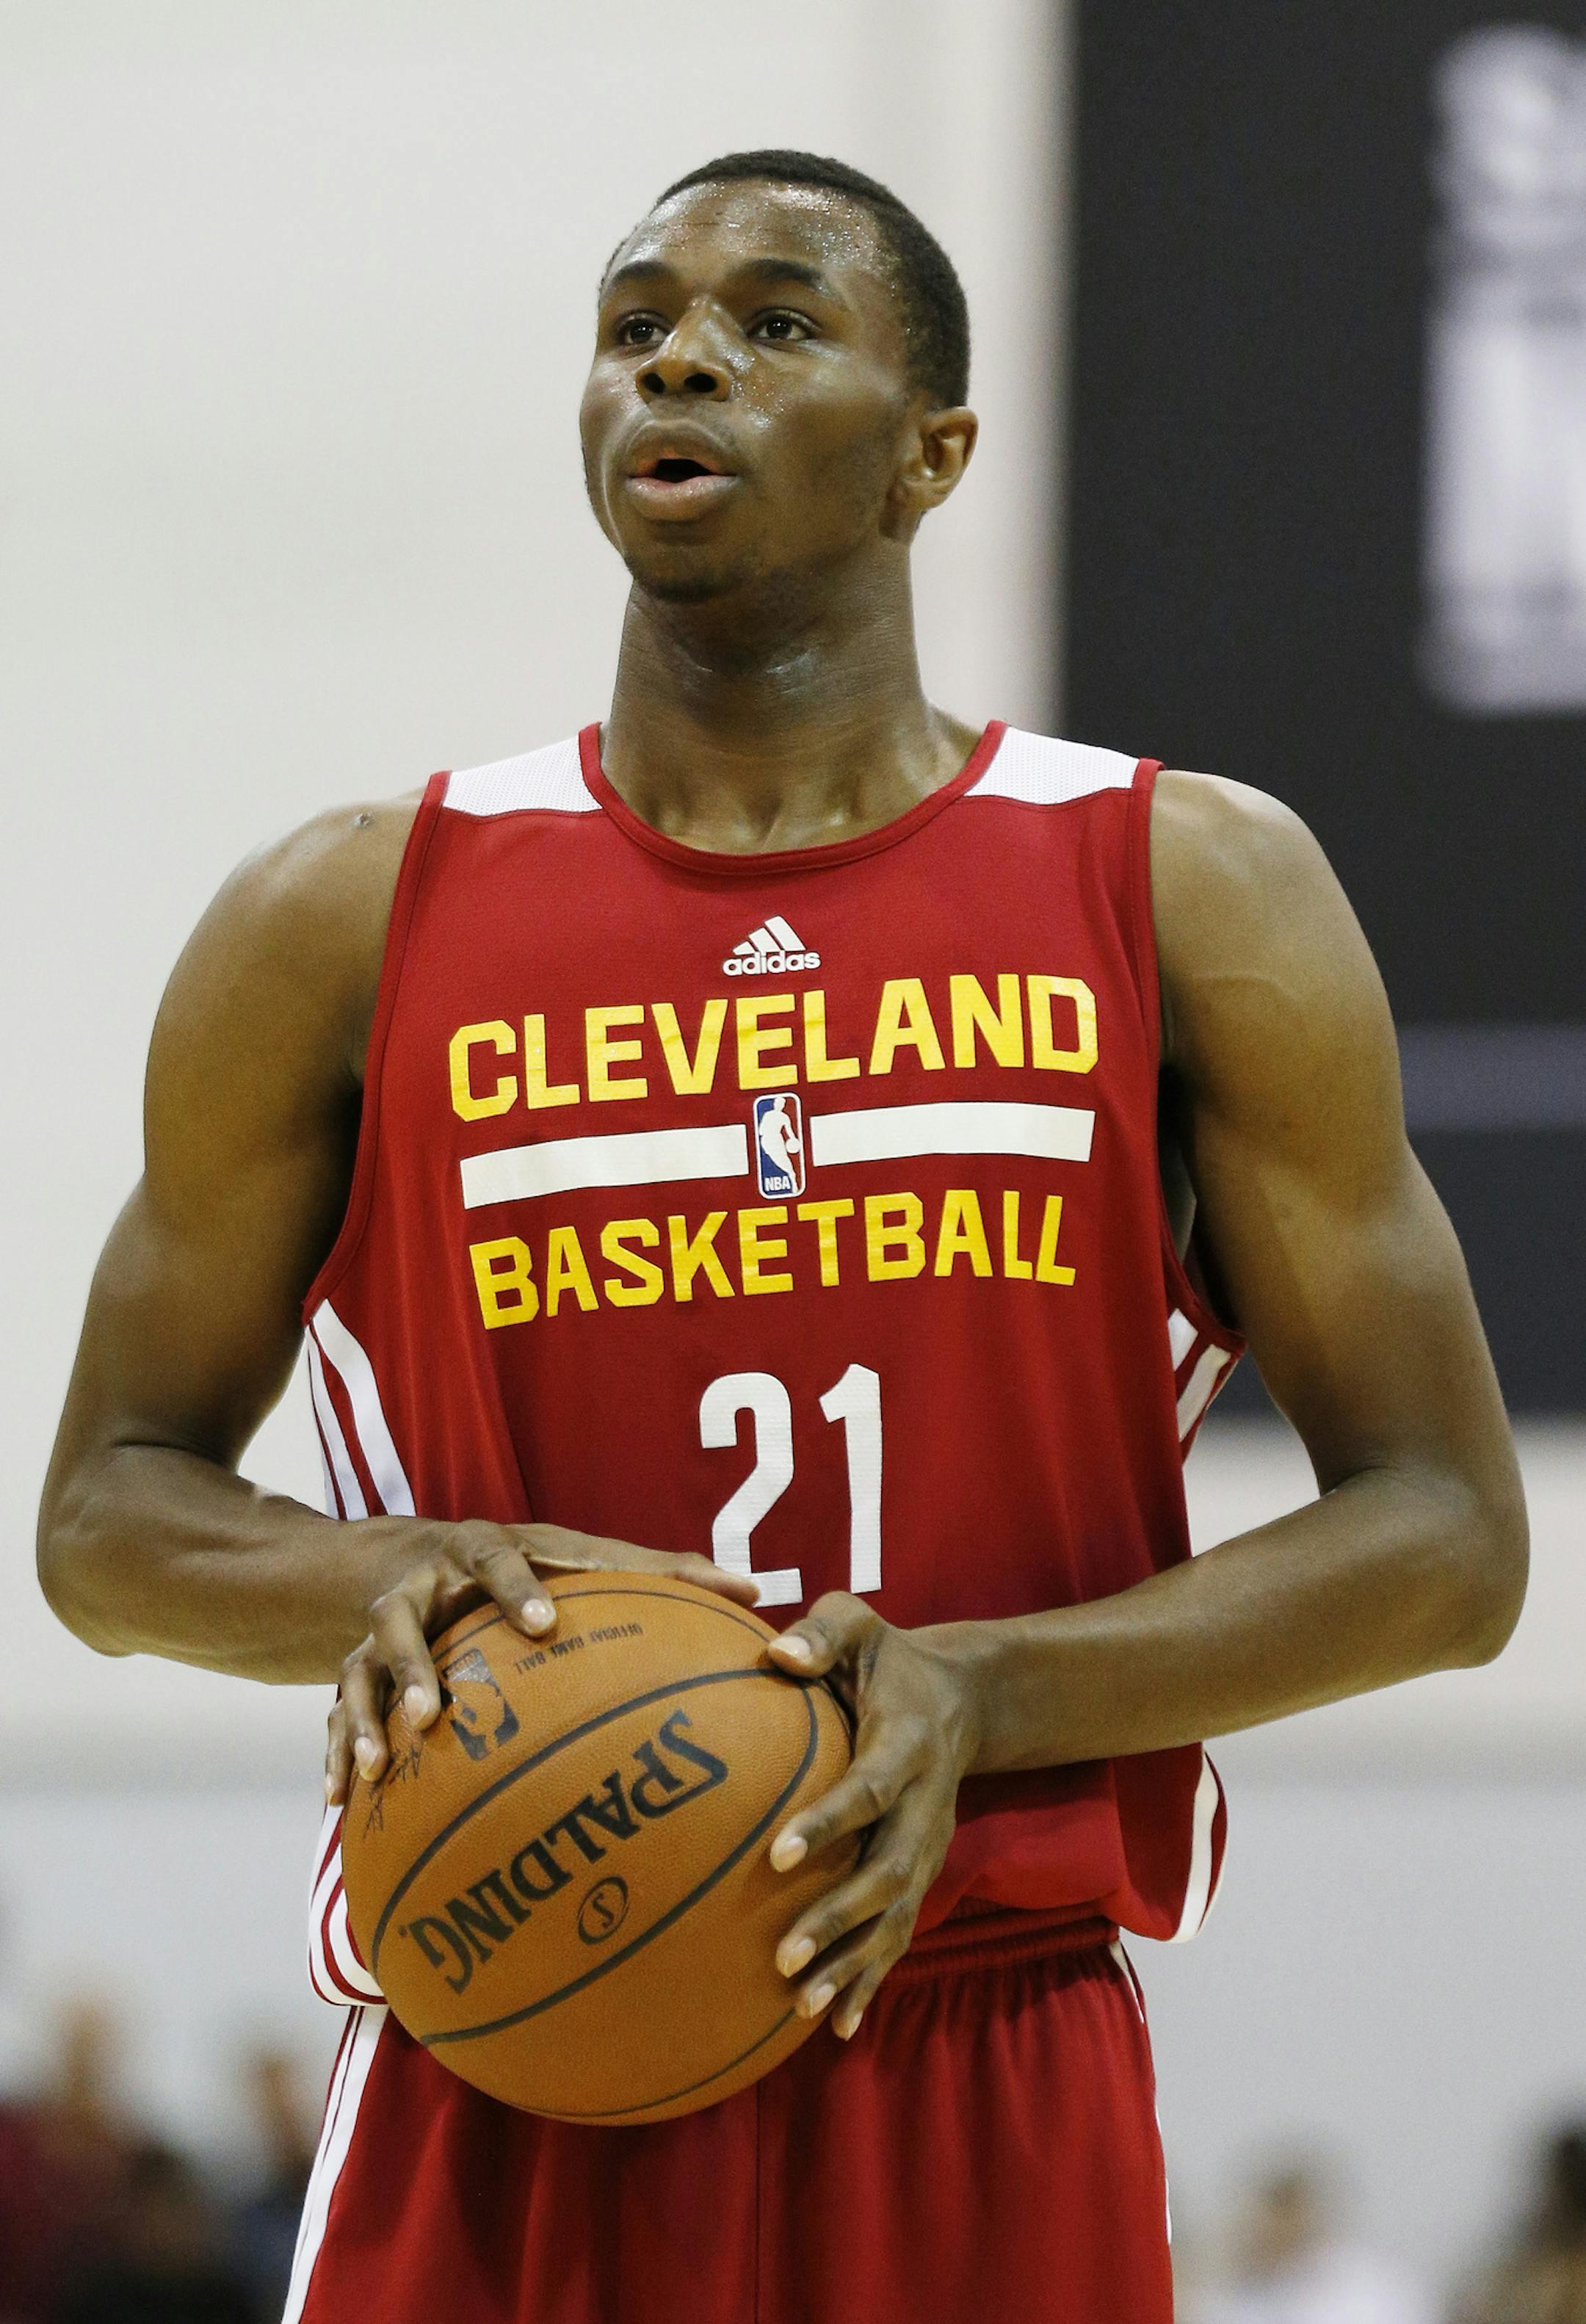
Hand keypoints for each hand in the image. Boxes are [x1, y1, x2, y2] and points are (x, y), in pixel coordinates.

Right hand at [326, 1521, 758, 1802]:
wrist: (398, 1554)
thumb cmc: (523, 1566)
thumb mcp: (579, 1557)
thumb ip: (662, 1572)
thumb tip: (757, 1589)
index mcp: (488, 1553)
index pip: (505, 1564)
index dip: (520, 1591)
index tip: (542, 1624)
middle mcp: (428, 1586)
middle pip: (410, 1618)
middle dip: (418, 1661)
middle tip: (435, 1710)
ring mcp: (384, 1627)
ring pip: (364, 1668)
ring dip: (372, 1712)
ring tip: (381, 1762)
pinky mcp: (352, 1666)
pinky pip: (336, 1710)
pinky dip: (336, 1751)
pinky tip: (337, 1801)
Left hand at [763, 1594, 981, 2040]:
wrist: (962, 1696)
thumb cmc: (886, 1656)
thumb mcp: (859, 1624)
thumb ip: (821, 1632)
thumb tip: (776, 1654)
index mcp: (907, 1744)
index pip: (869, 1788)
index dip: (829, 1821)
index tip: (776, 1854)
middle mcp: (927, 1804)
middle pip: (889, 1872)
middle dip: (839, 1918)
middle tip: (784, 1956)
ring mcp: (930, 1844)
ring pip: (897, 1916)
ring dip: (853, 1963)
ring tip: (802, 2006)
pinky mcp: (923, 1870)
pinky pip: (900, 1932)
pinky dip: (872, 1980)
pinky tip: (836, 2026)